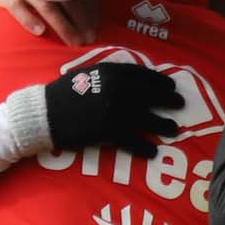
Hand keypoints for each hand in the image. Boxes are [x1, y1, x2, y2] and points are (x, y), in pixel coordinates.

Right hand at [41, 60, 181, 154]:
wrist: (45, 114)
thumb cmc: (63, 93)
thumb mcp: (87, 73)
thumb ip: (110, 74)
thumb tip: (131, 77)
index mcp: (113, 72)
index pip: (145, 75)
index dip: (160, 80)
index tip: (170, 85)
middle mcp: (119, 90)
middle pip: (153, 95)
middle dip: (169, 99)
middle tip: (180, 104)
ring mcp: (117, 112)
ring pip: (149, 119)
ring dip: (164, 125)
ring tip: (173, 129)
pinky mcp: (111, 133)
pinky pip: (135, 142)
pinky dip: (145, 148)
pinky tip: (152, 152)